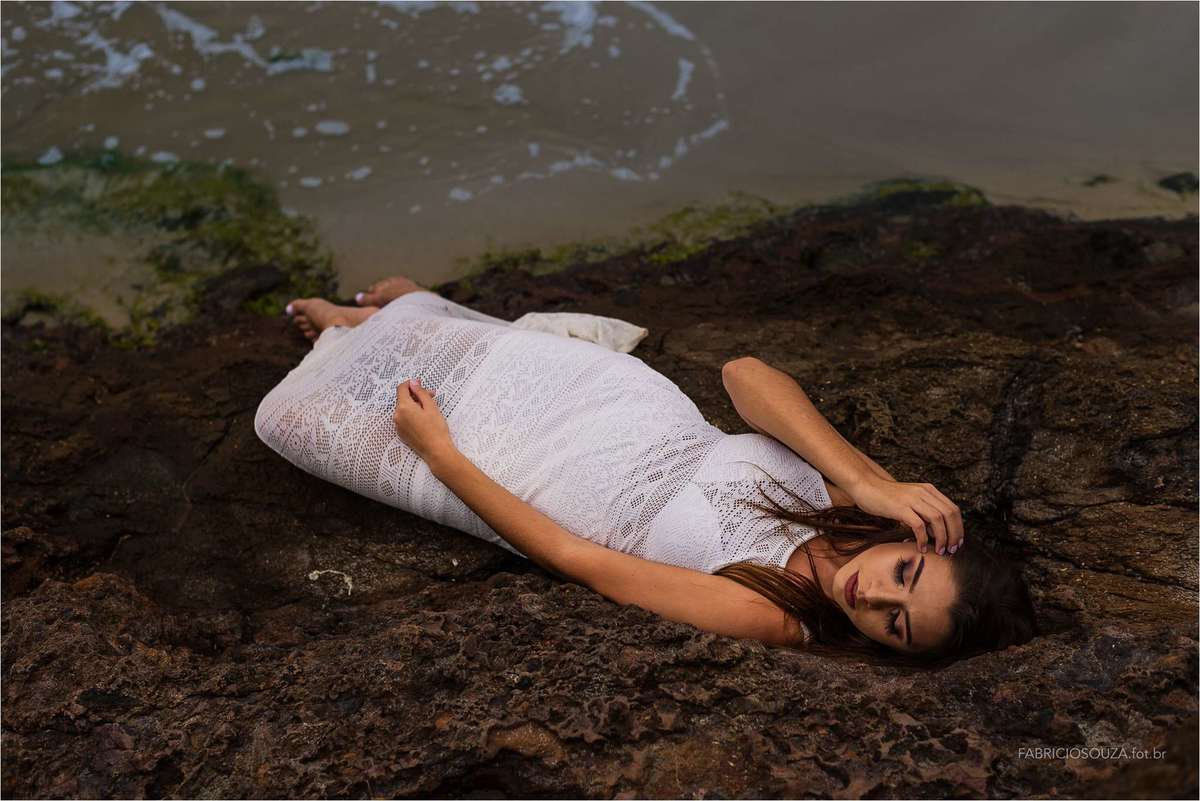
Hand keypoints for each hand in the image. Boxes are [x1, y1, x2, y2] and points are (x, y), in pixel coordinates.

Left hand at [393, 378, 456, 467]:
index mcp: (404, 407)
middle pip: (403, 399)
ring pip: (404, 409)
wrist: (436, 450)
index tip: (419, 384)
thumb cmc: (436, 429)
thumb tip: (413, 383)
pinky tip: (424, 419)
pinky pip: (404, 418)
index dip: (410, 384)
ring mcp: (398, 425)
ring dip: (414, 405)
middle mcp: (397, 416)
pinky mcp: (401, 433)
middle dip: (415, 395)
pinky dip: (412, 415)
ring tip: (429, 408)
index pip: (401, 388)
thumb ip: (420, 392)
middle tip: (431, 396)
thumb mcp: (431, 406)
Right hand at [847, 474, 963, 554]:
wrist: (866, 486)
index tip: (956, 542)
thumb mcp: (910, 500)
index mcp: (929, 490)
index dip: (958, 527)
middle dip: (954, 534)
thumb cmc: (886, 497)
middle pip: (949, 514)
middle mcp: (924, 492)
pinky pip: (919, 525)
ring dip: (942, 538)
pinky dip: (923, 539)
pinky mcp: (901, 507)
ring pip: (937, 520)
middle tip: (951, 549)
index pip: (953, 509)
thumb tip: (935, 532)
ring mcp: (912, 499)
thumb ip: (923, 511)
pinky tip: (921, 547)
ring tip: (940, 551)